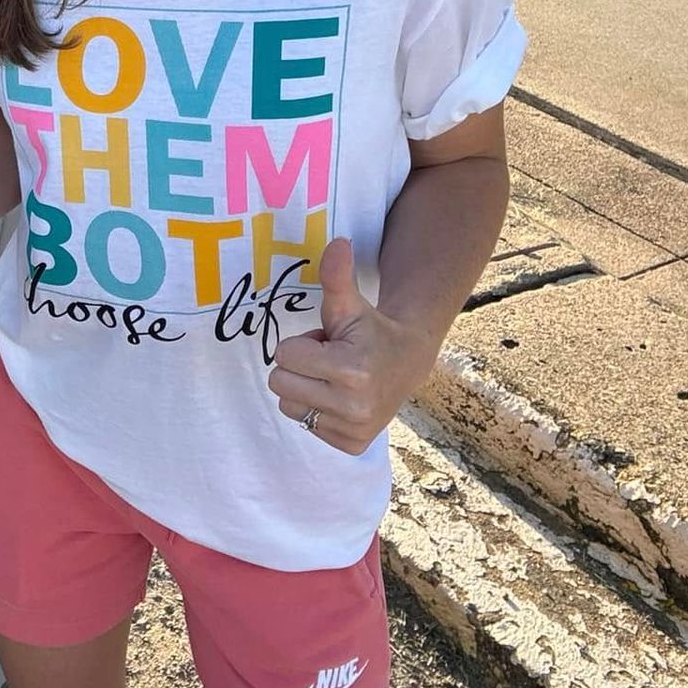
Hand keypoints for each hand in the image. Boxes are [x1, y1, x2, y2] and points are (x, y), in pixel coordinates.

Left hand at [267, 238, 441, 455]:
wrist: (407, 363)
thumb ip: (337, 276)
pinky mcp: (352, 444)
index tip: (328, 341)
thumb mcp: (350, 303)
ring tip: (333, 377)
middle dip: (299, 366)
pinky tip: (339, 396)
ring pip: (288, 406)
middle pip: (280, 383)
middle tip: (329, 359)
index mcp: (351, 370)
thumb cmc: (370, 329)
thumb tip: (338, 242)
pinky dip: (316, 410)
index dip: (302, 343)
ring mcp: (353, 430)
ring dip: (304, 389)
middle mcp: (353, 406)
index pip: (284, 355)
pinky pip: (305, 425)